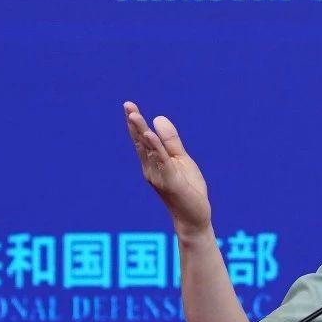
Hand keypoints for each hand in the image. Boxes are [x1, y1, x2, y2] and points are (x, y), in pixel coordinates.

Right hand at [123, 101, 211, 235]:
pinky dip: (156, 149)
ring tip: (134, 116)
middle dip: (135, 124)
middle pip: (142, 142)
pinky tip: (150, 136)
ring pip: (150, 150)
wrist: (194, 216)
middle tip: (127, 105)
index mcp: (153, 163)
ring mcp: (160, 176)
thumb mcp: (181, 159)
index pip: (143, 140)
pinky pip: (163, 163)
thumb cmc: (187, 188)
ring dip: (142, 132)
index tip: (128, 105)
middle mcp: (151, 169)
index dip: (136, 123)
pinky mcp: (171, 182)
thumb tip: (158, 118)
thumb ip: (170, 141)